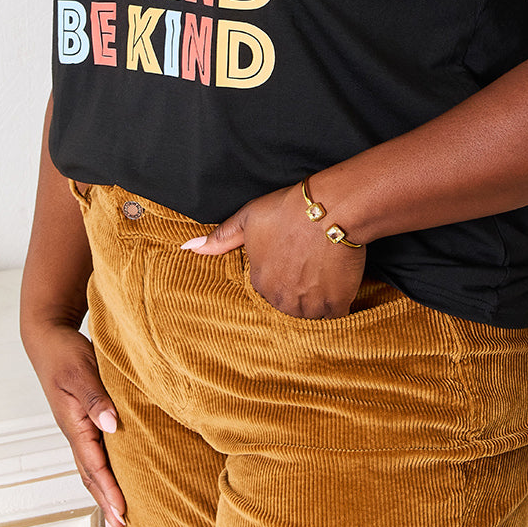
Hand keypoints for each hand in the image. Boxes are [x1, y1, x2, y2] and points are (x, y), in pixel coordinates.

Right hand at [23, 321, 127, 526]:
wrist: (49, 338)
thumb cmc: (64, 353)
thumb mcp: (81, 371)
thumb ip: (96, 398)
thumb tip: (112, 425)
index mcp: (74, 425)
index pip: (95, 466)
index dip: (109, 491)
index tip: (122, 514)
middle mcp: (76, 432)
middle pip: (92, 477)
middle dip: (106, 505)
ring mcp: (80, 429)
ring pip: (93, 469)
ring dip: (105, 494)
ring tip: (119, 519)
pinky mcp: (86, 421)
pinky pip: (97, 454)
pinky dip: (106, 474)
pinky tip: (116, 480)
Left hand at [184, 184, 365, 318]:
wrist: (330, 209)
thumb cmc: (288, 210)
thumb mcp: (248, 218)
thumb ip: (220, 238)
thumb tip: (188, 247)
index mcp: (258, 282)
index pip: (267, 290)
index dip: (282, 275)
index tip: (292, 262)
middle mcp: (280, 299)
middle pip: (288, 305)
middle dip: (297, 292)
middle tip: (310, 269)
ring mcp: (307, 305)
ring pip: (310, 314)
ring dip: (316, 302)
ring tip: (324, 277)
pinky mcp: (334, 305)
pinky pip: (334, 317)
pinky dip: (336, 306)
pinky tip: (338, 286)